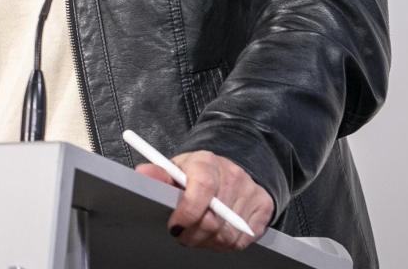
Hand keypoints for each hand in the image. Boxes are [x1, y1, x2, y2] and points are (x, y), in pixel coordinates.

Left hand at [135, 150, 272, 251]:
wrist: (232, 168)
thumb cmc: (198, 172)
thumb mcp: (176, 169)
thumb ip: (159, 175)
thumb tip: (143, 174)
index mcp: (207, 162)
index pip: (202, 188)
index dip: (187, 212)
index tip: (174, 226)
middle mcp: (233, 175)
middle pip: (213, 219)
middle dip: (192, 234)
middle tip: (181, 235)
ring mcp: (251, 192)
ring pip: (226, 234)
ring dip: (207, 242)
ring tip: (196, 234)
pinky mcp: (263, 208)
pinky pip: (241, 240)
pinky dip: (224, 244)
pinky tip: (214, 234)